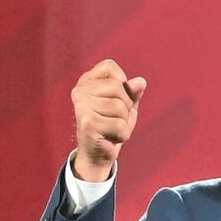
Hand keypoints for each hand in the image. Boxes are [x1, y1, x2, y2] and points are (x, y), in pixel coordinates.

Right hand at [71, 59, 146, 181]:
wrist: (98, 154)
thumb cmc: (112, 126)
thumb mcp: (126, 105)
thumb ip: (133, 92)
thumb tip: (141, 82)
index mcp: (87, 81)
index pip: (110, 66)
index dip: (122, 84)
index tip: (115, 98)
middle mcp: (80, 91)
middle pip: (117, 88)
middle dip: (125, 107)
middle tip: (114, 119)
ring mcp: (81, 107)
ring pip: (119, 107)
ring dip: (123, 122)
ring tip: (112, 128)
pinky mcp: (87, 123)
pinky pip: (119, 125)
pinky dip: (122, 134)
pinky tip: (110, 137)